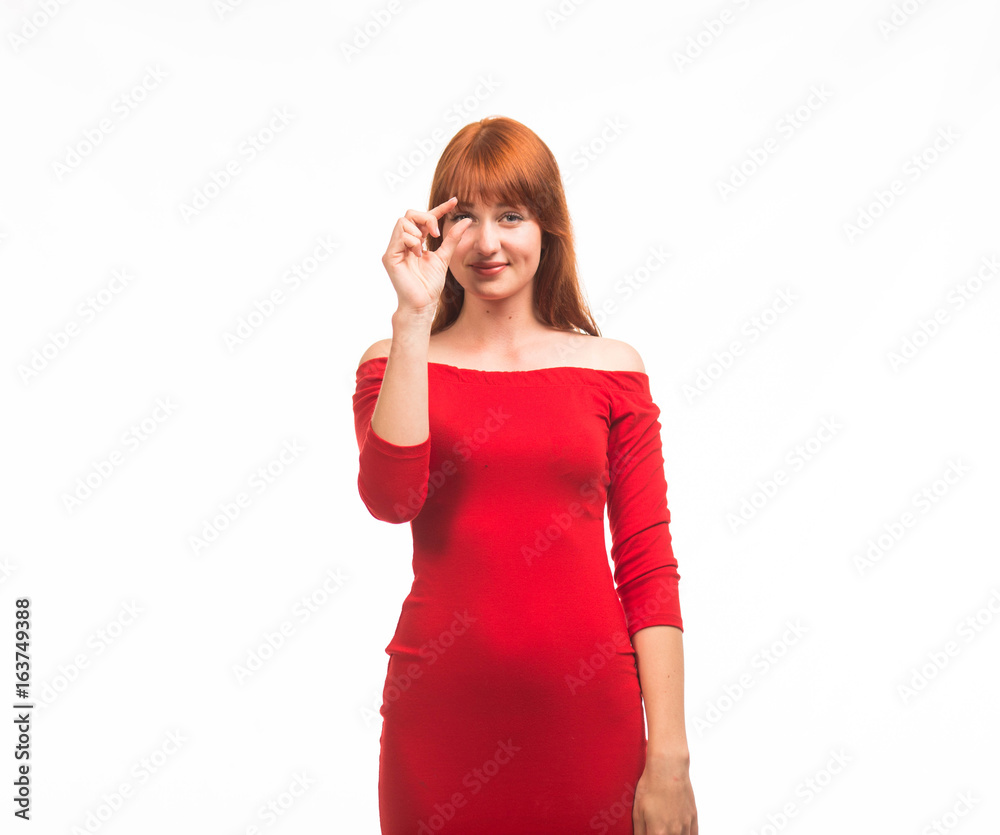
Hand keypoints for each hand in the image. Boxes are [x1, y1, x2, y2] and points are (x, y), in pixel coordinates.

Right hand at [381, 196, 472, 314]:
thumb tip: (466, 221)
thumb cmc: (430, 285)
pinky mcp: (389, 256)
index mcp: (415, 241)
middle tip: (436, 234)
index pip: (425, 218)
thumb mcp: (444, 257)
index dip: (439, 208)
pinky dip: (412, 242)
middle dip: (426, 218)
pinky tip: (417, 255)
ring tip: (423, 250)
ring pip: (403, 222)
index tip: (454, 201)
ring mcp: (395, 249)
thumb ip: (452, 239)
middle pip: (410, 214)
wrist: (423, 304)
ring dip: (418, 233)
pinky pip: (400, 236)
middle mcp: (403, 242)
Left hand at [632, 753, 697, 834]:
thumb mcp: (637, 811)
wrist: (668, 768)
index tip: (648, 832)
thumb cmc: (650, 787)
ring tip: (664, 829)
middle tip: (654, 830)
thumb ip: (639, 832)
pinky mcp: (693, 818)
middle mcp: (674, 832)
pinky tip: (678, 832)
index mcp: (658, 832)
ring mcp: (686, 825)